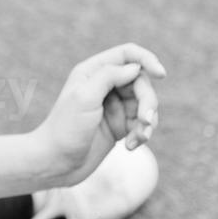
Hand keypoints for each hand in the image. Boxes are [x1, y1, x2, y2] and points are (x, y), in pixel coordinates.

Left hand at [31, 43, 166, 186]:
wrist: (56, 164)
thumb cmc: (65, 129)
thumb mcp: (85, 97)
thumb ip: (109, 76)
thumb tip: (135, 67)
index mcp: (93, 72)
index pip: (127, 54)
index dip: (147, 60)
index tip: (161, 74)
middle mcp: (104, 85)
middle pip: (141, 82)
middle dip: (148, 101)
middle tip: (145, 121)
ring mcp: (113, 106)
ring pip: (145, 104)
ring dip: (147, 121)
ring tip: (140, 138)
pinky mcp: (119, 125)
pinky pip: (142, 123)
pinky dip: (142, 134)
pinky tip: (131, 146)